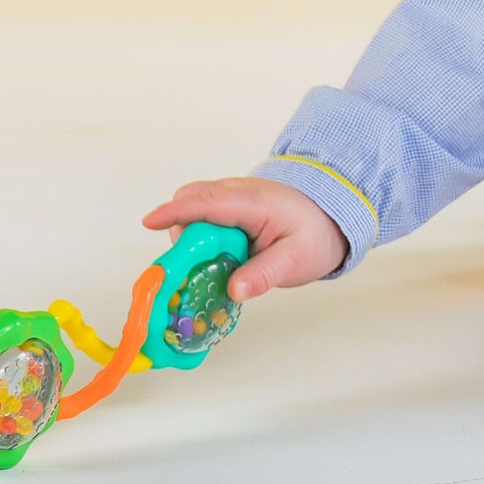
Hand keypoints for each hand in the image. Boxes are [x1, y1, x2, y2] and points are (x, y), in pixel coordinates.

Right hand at [142, 176, 348, 301]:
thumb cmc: (315, 236)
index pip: (210, 202)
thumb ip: (266, 274)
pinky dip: (201, 236)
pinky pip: (205, 217)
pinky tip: (219, 260)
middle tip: (192, 266)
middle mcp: (240, 193)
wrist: (333, 217)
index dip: (178, 212)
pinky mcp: (231, 208)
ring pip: (197, 208)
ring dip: (193, 236)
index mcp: (256, 202)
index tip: (150, 222)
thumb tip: (234, 290)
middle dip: (182, 230)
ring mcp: (234, 198)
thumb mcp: (297, 261)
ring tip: (215, 265)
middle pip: (194, 201)